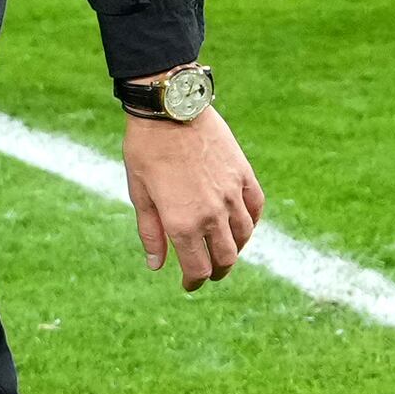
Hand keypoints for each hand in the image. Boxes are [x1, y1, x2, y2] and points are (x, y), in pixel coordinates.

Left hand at [124, 105, 265, 290]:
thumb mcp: (139, 194)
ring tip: (225, 251)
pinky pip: (255, 208)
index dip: (194, 282)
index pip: (198, 269)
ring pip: (243, 236)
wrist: (170, 109)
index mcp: (182, 222)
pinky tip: (242, 225)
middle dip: (217, 272)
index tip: (189, 284)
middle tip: (209, 273)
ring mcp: (231, 194)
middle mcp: (211, 214)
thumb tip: (156, 266)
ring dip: (236, 250)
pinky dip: (250, 222)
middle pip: (226, 258)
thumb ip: (150, 233)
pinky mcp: (243, 175)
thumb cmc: (146, 150)